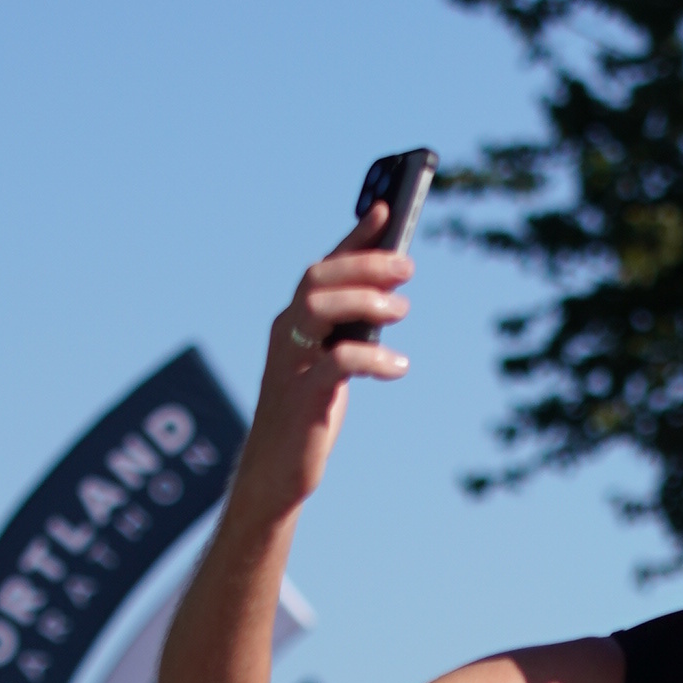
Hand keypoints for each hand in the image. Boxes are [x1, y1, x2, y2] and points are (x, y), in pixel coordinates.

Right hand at [252, 212, 413, 490]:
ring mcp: (290, 363)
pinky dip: (373, 356)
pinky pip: (338, 361)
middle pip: (319, 279)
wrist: (275, 471)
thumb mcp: (330, 364)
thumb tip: (389, 298)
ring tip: (403, 310)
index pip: (323, 268)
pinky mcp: (303, 397)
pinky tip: (399, 365)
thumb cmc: (308, 414)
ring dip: (365, 299)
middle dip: (365, 264)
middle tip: (408, 267)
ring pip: (319, 307)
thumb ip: (349, 332)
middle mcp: (285, 334)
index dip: (353, 238)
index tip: (385, 212)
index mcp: (291, 322)